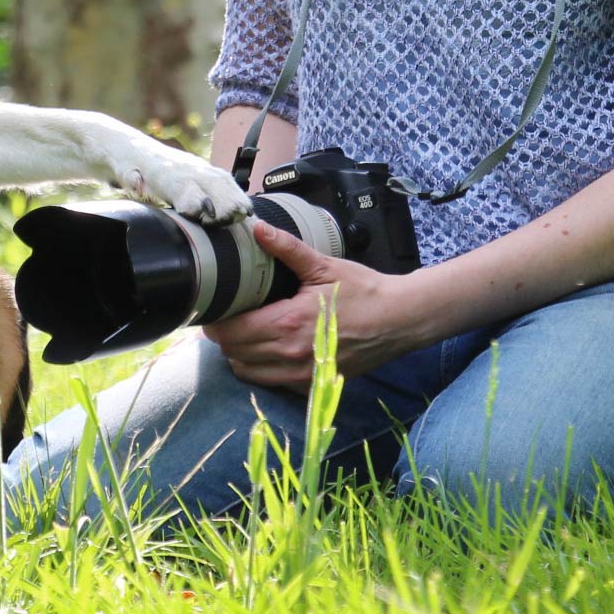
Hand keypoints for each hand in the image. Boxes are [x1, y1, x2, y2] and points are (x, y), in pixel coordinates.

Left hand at [203, 221, 425, 392]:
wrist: (399, 320)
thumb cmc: (364, 292)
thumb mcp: (324, 266)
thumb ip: (286, 248)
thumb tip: (258, 229)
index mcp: (288, 324)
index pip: (231, 332)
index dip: (214, 321)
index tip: (214, 308)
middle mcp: (290, 354)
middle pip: (232, 353)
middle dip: (224, 335)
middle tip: (227, 316)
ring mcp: (300, 374)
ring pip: (246, 372)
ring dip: (238, 354)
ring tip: (244, 332)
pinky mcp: (310, 384)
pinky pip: (269, 382)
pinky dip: (259, 368)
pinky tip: (266, 348)